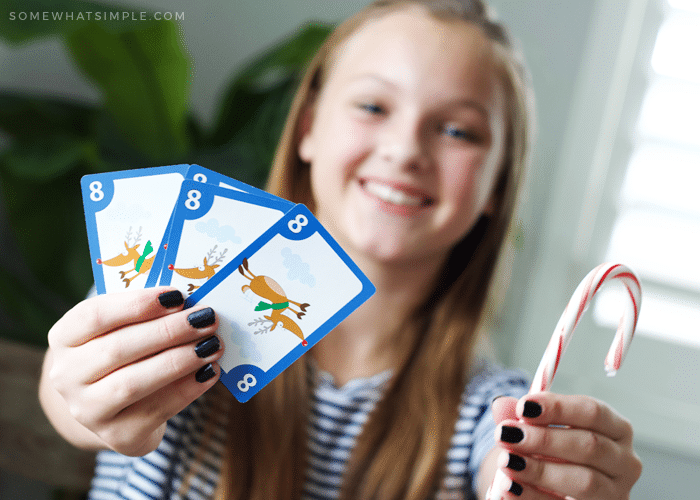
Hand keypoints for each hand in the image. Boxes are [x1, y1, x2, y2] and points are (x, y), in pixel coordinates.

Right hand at [42, 288, 223, 455]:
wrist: (115, 407)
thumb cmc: (127, 352)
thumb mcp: (124, 328)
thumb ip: (148, 314)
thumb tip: (191, 302)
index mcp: (65, 337)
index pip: (94, 315)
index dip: (136, 304)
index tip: (177, 295)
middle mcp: (67, 375)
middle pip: (118, 349)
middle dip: (168, 332)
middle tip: (206, 318)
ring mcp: (88, 410)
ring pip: (133, 383)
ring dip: (178, 361)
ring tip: (212, 345)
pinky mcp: (117, 436)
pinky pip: (155, 410)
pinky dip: (187, 389)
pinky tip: (209, 372)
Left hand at [490, 393, 641, 498]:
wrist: (554, 487)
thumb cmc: (553, 450)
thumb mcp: (542, 428)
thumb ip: (525, 416)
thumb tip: (501, 405)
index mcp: (616, 429)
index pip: (593, 411)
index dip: (557, 407)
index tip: (523, 406)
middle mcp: (624, 461)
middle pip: (589, 445)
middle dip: (544, 439)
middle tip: (507, 434)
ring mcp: (615, 493)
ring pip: (584, 481)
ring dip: (540, 470)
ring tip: (506, 460)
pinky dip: (531, 496)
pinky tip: (508, 486)